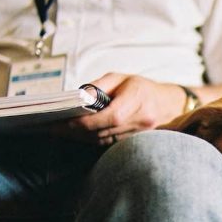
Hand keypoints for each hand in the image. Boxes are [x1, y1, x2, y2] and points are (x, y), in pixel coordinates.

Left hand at [53, 73, 186, 145]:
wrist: (169, 105)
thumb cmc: (142, 88)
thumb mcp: (120, 78)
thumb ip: (98, 87)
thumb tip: (76, 98)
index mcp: (137, 101)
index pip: (109, 117)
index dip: (85, 122)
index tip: (64, 121)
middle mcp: (140, 121)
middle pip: (102, 131)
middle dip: (75, 131)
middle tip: (52, 127)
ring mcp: (139, 135)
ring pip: (103, 140)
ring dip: (80, 137)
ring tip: (60, 131)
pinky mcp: (134, 142)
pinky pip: (108, 143)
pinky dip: (91, 139)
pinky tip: (77, 135)